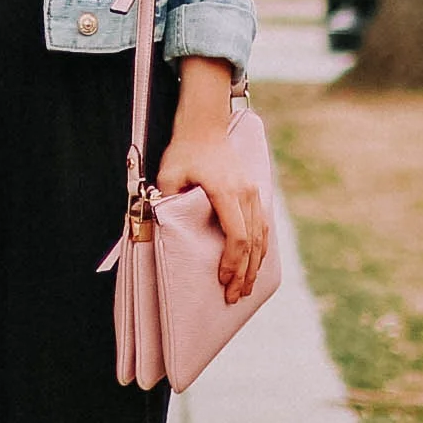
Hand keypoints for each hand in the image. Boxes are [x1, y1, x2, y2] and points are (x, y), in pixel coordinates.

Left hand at [153, 123, 268, 303]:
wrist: (205, 125)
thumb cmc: (184, 150)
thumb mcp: (168, 175)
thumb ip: (166, 203)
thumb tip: (160, 232)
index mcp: (226, 191)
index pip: (237, 235)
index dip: (232, 261)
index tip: (222, 279)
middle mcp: (245, 193)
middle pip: (252, 241)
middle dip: (244, 272)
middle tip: (234, 296)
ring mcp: (253, 192)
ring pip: (261, 236)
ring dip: (255, 264)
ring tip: (246, 287)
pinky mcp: (253, 192)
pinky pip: (262, 226)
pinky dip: (260, 249)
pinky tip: (255, 264)